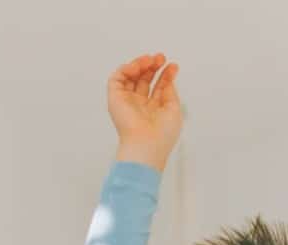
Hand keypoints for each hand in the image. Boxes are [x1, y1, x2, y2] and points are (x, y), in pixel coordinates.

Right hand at [108, 53, 182, 170]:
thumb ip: (169, 91)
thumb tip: (168, 77)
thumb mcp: (173, 108)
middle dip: (152, 66)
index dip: (165, 75)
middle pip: (144, 79)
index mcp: (154, 110)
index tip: (172, 66)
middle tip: (160, 57)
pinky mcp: (115, 98)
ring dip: (140, 65)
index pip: (158, 87)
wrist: (147, 144)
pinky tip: (137, 66)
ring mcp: (127, 101)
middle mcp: (140, 105)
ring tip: (150, 60)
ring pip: (130, 76)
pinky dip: (126, 69)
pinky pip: (117, 78)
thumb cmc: (162, 134)